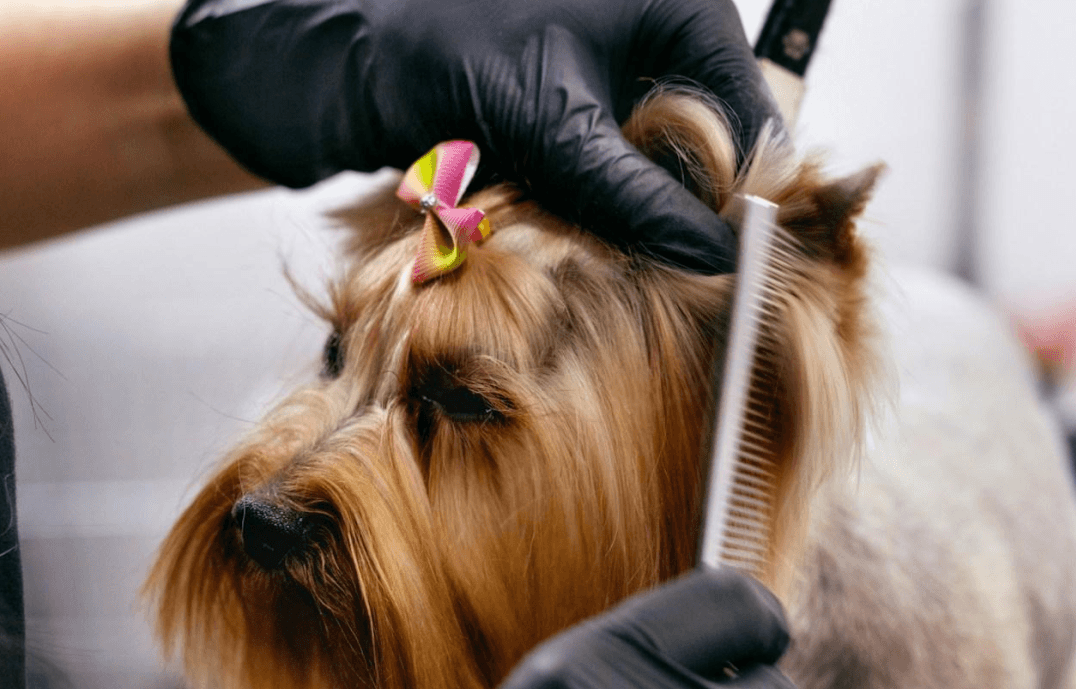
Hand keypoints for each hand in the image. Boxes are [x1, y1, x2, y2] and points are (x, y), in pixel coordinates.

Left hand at [170, 0, 778, 272]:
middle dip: (676, 212)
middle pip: (704, 150)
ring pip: (649, 175)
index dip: (744, 198)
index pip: (751, 114)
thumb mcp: (550, 124)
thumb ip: (636, 193)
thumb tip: (714, 254)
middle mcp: (651, 34)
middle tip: (661, 275)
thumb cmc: (427, 41)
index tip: (731, 268)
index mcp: (674, 6)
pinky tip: (548, 225)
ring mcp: (606, 75)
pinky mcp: (565, 114)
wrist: (323, 56)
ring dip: (623, 219)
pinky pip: (601, 180)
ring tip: (575, 241)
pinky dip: (582, 212)